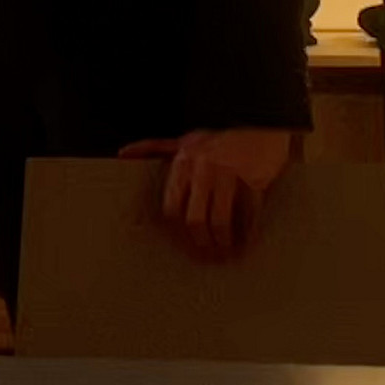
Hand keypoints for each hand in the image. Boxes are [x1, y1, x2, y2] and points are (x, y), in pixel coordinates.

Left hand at [119, 128, 293, 258]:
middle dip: (199, 241)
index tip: (180, 242)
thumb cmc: (220, 139)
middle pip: (195, 218)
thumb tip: (124, 153)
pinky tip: (244, 244)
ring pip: (220, 222)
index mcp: (184, 160)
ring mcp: (231, 176)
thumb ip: (153, 148)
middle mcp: (204, 168)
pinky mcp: (255, 184)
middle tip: (204, 252)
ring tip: (224, 251)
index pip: (171, 206)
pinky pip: (249, 218)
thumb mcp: (184, 140)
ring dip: (221, 242)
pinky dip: (246, 236)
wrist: (261, 132)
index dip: (175, 230)